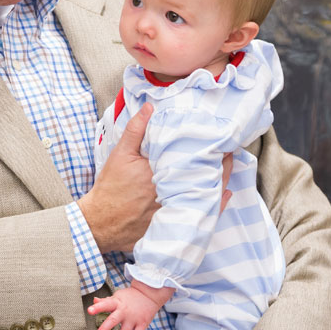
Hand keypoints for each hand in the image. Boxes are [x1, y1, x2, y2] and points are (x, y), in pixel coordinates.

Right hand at [79, 103, 234, 252]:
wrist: (100, 222)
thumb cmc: (110, 189)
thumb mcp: (120, 154)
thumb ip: (136, 130)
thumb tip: (150, 107)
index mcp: (160, 171)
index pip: (193, 155)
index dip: (209, 145)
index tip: (220, 136)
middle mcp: (171, 191)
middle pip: (204, 173)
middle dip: (219, 161)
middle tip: (230, 148)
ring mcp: (174, 209)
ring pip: (206, 193)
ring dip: (219, 179)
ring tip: (229, 165)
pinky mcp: (174, 222)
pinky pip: (202, 214)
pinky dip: (216, 205)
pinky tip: (225, 194)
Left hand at [88, 281, 172, 329]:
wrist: (149, 293)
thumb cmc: (131, 296)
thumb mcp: (118, 295)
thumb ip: (106, 300)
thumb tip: (94, 300)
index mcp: (117, 302)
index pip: (106, 304)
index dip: (98, 307)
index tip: (89, 311)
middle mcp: (124, 311)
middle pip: (113, 320)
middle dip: (104, 329)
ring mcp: (134, 318)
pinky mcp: (142, 323)